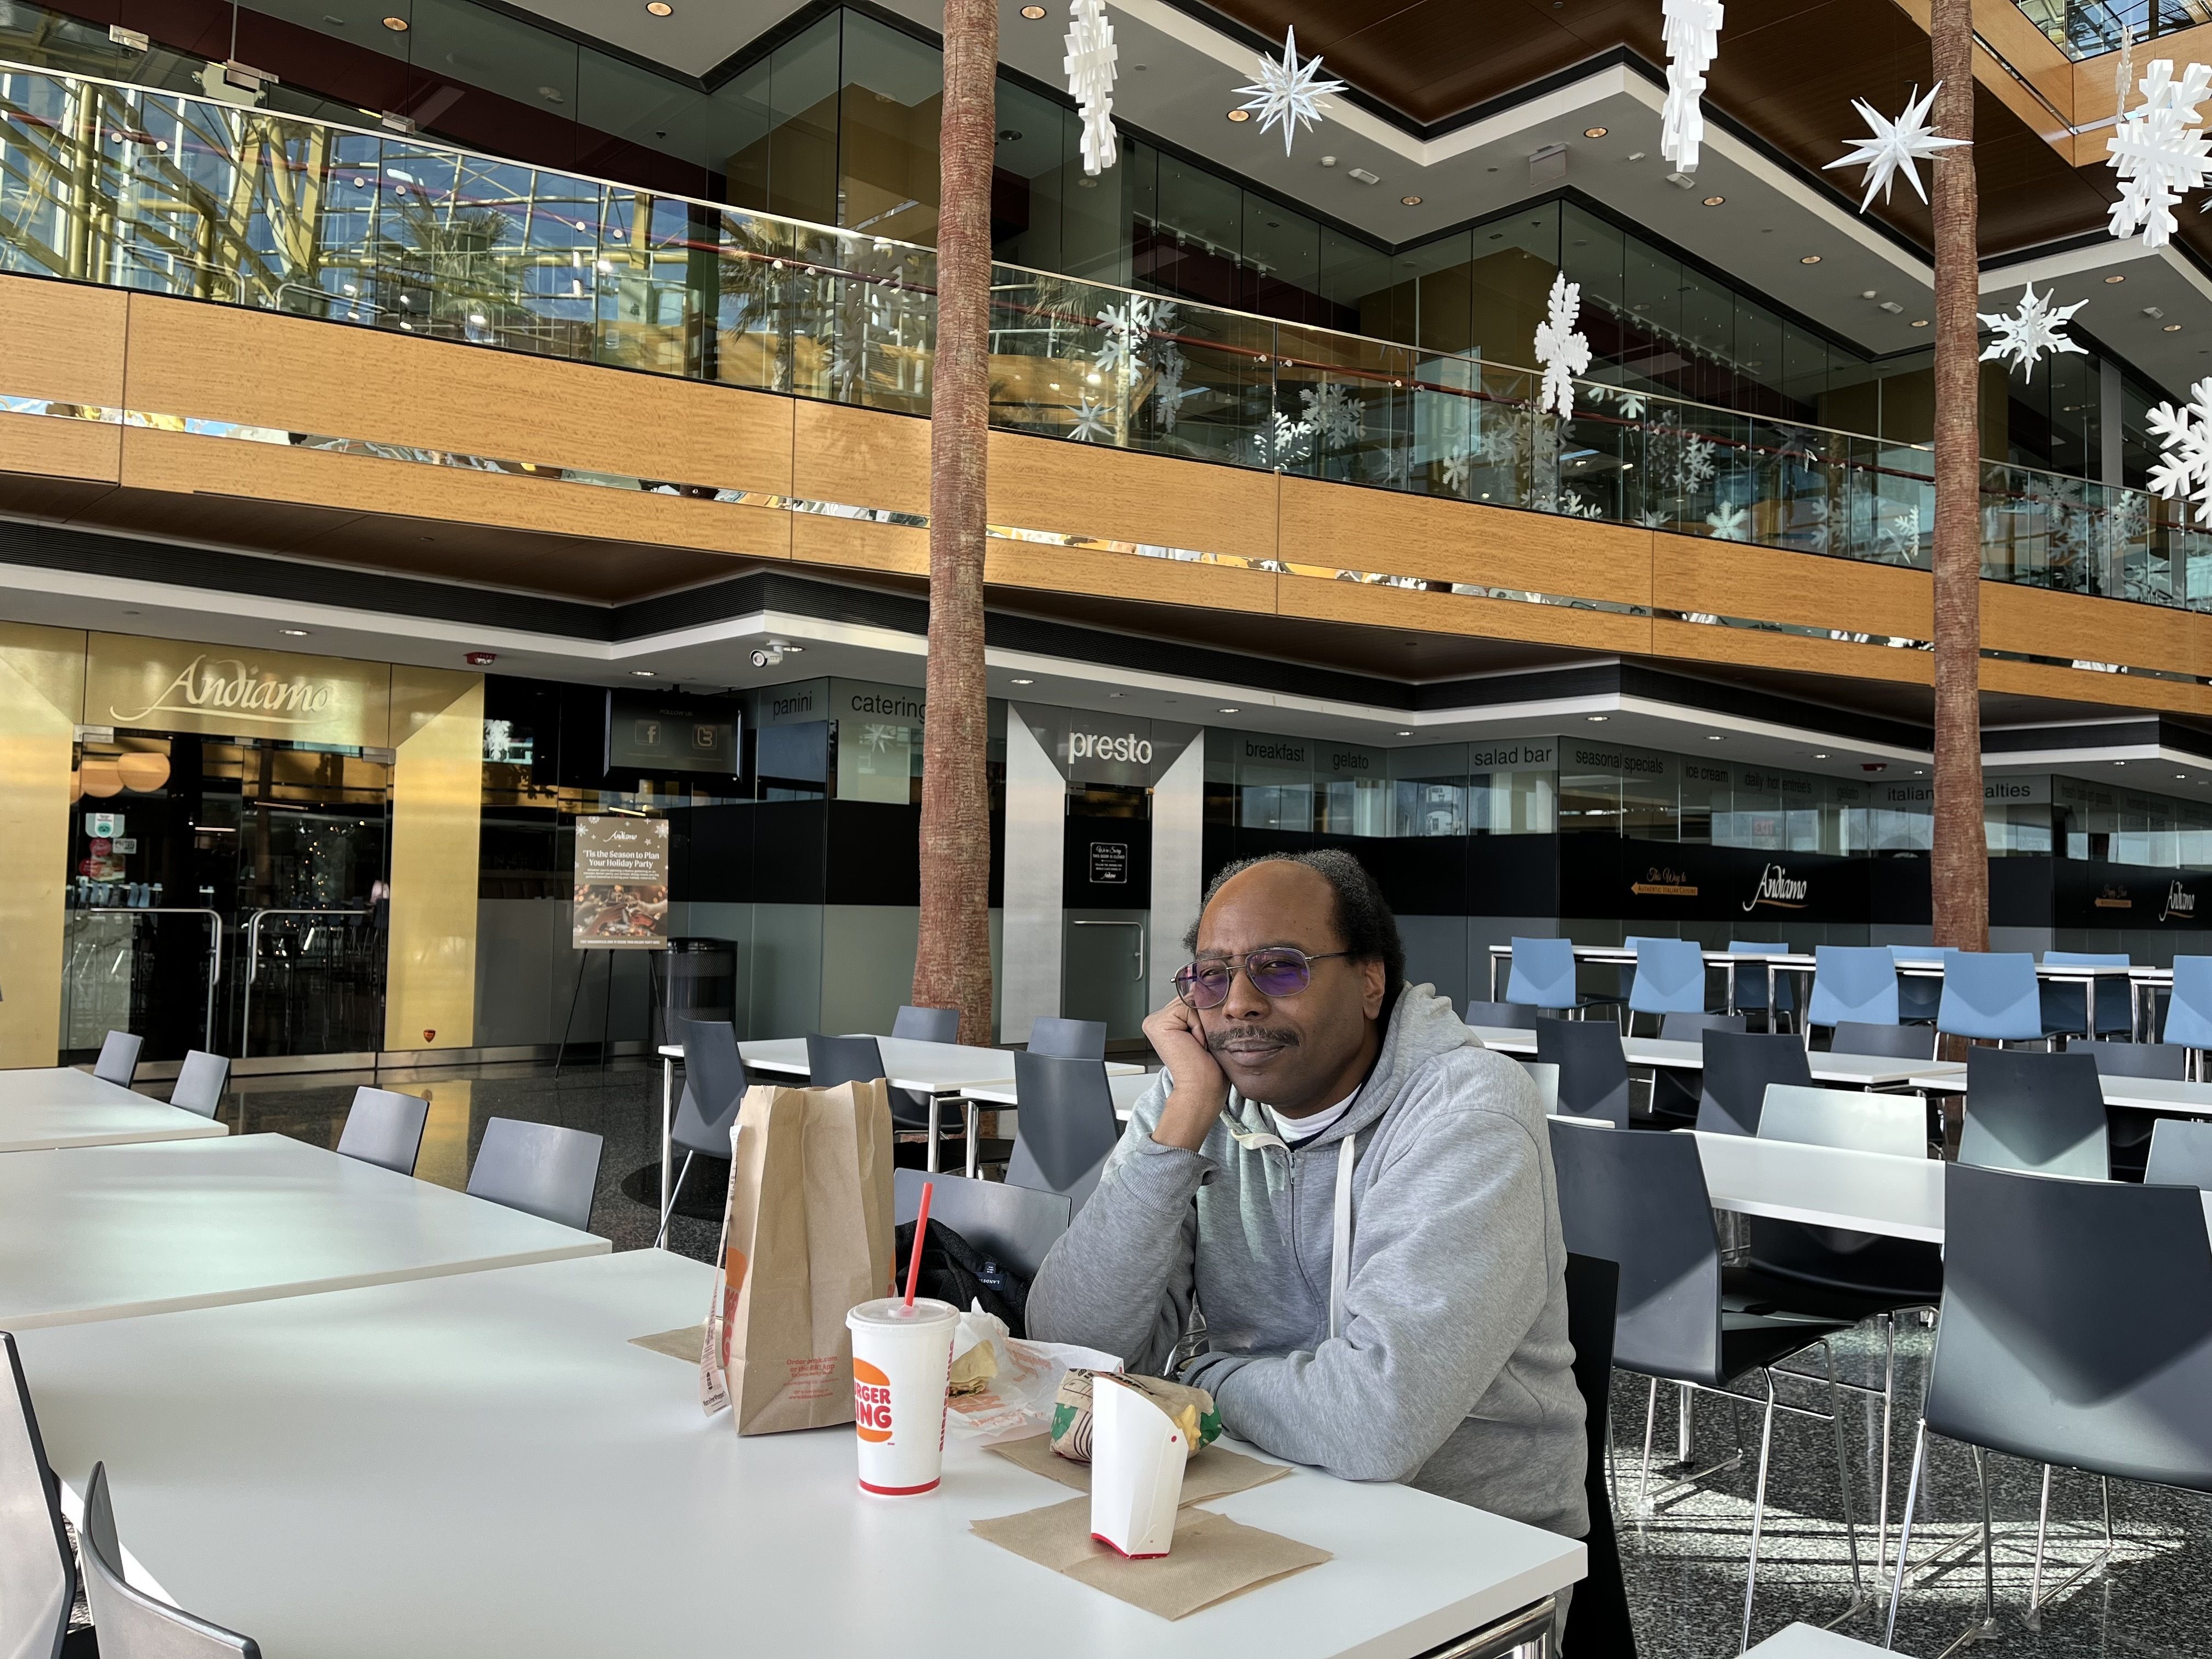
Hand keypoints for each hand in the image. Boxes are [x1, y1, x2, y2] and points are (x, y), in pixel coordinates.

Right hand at [1143, 995, 1227, 1150]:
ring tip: (1197, 1045)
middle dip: (1203, 1019)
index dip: (1205, 1016)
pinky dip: (1198, 1026)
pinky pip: (1188, 1008)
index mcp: (1166, 1022)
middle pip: (1191, 998)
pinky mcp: (1157, 1024)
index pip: (1192, 999)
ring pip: (1191, 1002)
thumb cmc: (1208, 1068)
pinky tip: (1194, 1044)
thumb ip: (1202, 1006)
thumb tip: (1204, 984)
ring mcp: (1154, 1021)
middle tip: (1200, 1045)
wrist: (1202, 1090)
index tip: (1203, 1041)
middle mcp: (1157, 1020)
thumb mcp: (1208, 1030)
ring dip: (1202, 1024)